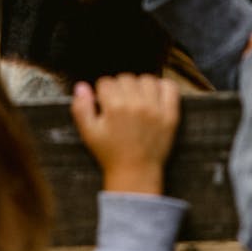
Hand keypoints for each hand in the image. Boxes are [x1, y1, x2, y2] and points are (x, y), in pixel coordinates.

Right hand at [71, 73, 180, 194]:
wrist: (135, 172)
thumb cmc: (110, 153)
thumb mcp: (88, 133)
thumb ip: (81, 108)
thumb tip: (81, 86)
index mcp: (115, 107)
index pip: (106, 82)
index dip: (102, 92)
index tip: (104, 102)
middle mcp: (136, 104)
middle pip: (125, 78)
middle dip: (119, 88)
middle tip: (119, 103)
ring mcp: (155, 109)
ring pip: (146, 79)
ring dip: (139, 86)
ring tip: (135, 99)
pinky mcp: (170, 115)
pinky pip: (170, 87)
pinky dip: (162, 87)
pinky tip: (154, 96)